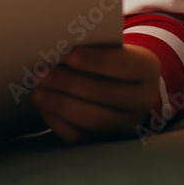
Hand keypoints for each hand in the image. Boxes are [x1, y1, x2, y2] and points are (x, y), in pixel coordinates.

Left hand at [30, 44, 160, 142]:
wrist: (126, 85)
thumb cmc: (110, 57)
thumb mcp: (112, 46)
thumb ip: (93, 44)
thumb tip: (58, 45)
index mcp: (146, 69)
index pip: (126, 65)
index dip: (98, 61)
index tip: (70, 55)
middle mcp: (142, 100)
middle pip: (108, 95)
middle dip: (70, 84)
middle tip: (41, 72)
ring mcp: (126, 124)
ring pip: (95, 120)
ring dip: (61, 105)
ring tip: (37, 91)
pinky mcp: (106, 140)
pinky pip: (82, 137)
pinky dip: (59, 122)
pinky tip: (43, 107)